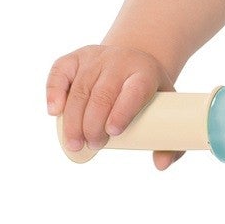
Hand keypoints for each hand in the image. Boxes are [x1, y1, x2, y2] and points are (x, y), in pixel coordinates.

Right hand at [47, 45, 178, 167]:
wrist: (134, 60)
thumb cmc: (151, 93)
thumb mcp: (167, 109)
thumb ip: (170, 140)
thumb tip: (162, 165)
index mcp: (146, 73)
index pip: (134, 92)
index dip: (122, 112)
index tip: (113, 132)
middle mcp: (119, 61)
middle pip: (103, 94)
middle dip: (94, 123)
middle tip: (93, 145)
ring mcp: (95, 57)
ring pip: (80, 89)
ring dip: (74, 119)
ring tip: (75, 143)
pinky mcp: (74, 58)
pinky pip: (59, 73)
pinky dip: (54, 92)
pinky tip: (54, 112)